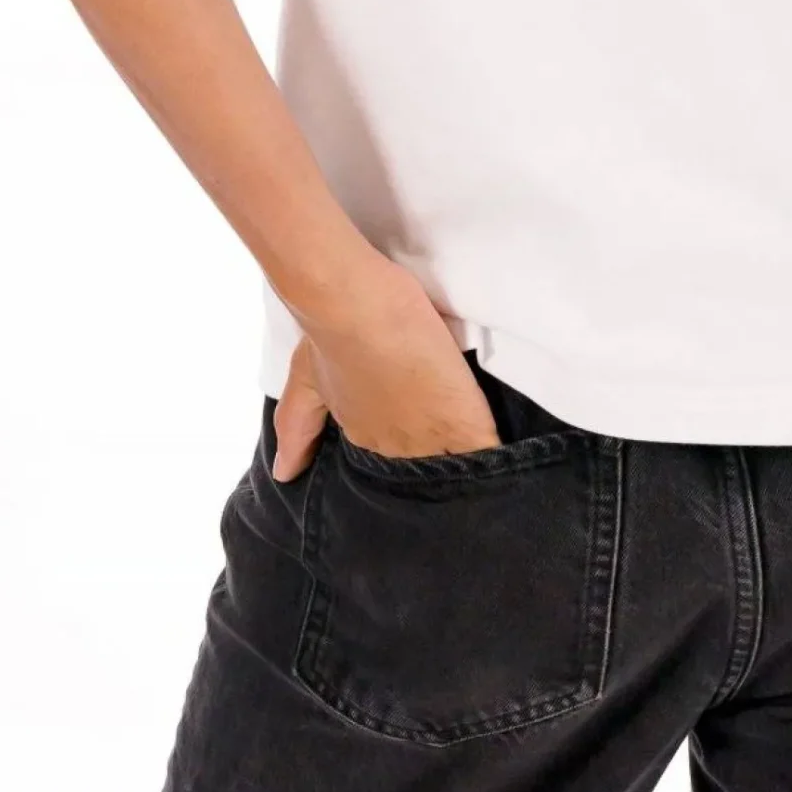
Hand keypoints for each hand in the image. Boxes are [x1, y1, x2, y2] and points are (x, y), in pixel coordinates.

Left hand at [271, 257, 501, 480]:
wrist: (358, 305)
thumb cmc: (333, 334)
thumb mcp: (307, 379)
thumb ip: (298, 425)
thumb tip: (282, 473)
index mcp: (364, 434)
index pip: (392, 463)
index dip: (409, 460)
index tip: (419, 463)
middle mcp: (393, 447)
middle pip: (422, 472)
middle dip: (435, 473)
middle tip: (452, 481)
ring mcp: (429, 439)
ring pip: (453, 468)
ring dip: (467, 472)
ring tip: (486, 486)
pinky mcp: (461, 424)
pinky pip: (485, 453)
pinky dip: (497, 460)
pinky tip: (509, 470)